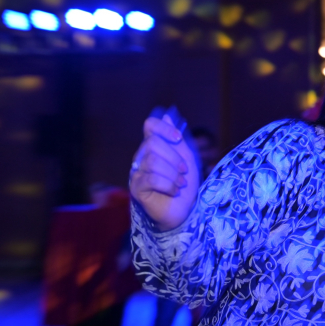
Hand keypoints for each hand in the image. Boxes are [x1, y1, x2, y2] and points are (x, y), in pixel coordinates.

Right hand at [129, 114, 199, 229]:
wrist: (185, 209)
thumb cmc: (185, 183)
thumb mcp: (187, 158)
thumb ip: (178, 140)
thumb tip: (169, 116)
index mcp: (154, 146)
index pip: (150, 126)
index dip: (163, 128)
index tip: (178, 138)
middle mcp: (142, 156)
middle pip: (153, 144)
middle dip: (174, 158)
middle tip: (184, 171)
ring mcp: (137, 172)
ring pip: (153, 161)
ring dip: (173, 174)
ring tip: (180, 184)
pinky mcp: (136, 188)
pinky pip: (151, 179)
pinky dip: (168, 185)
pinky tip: (174, 191)